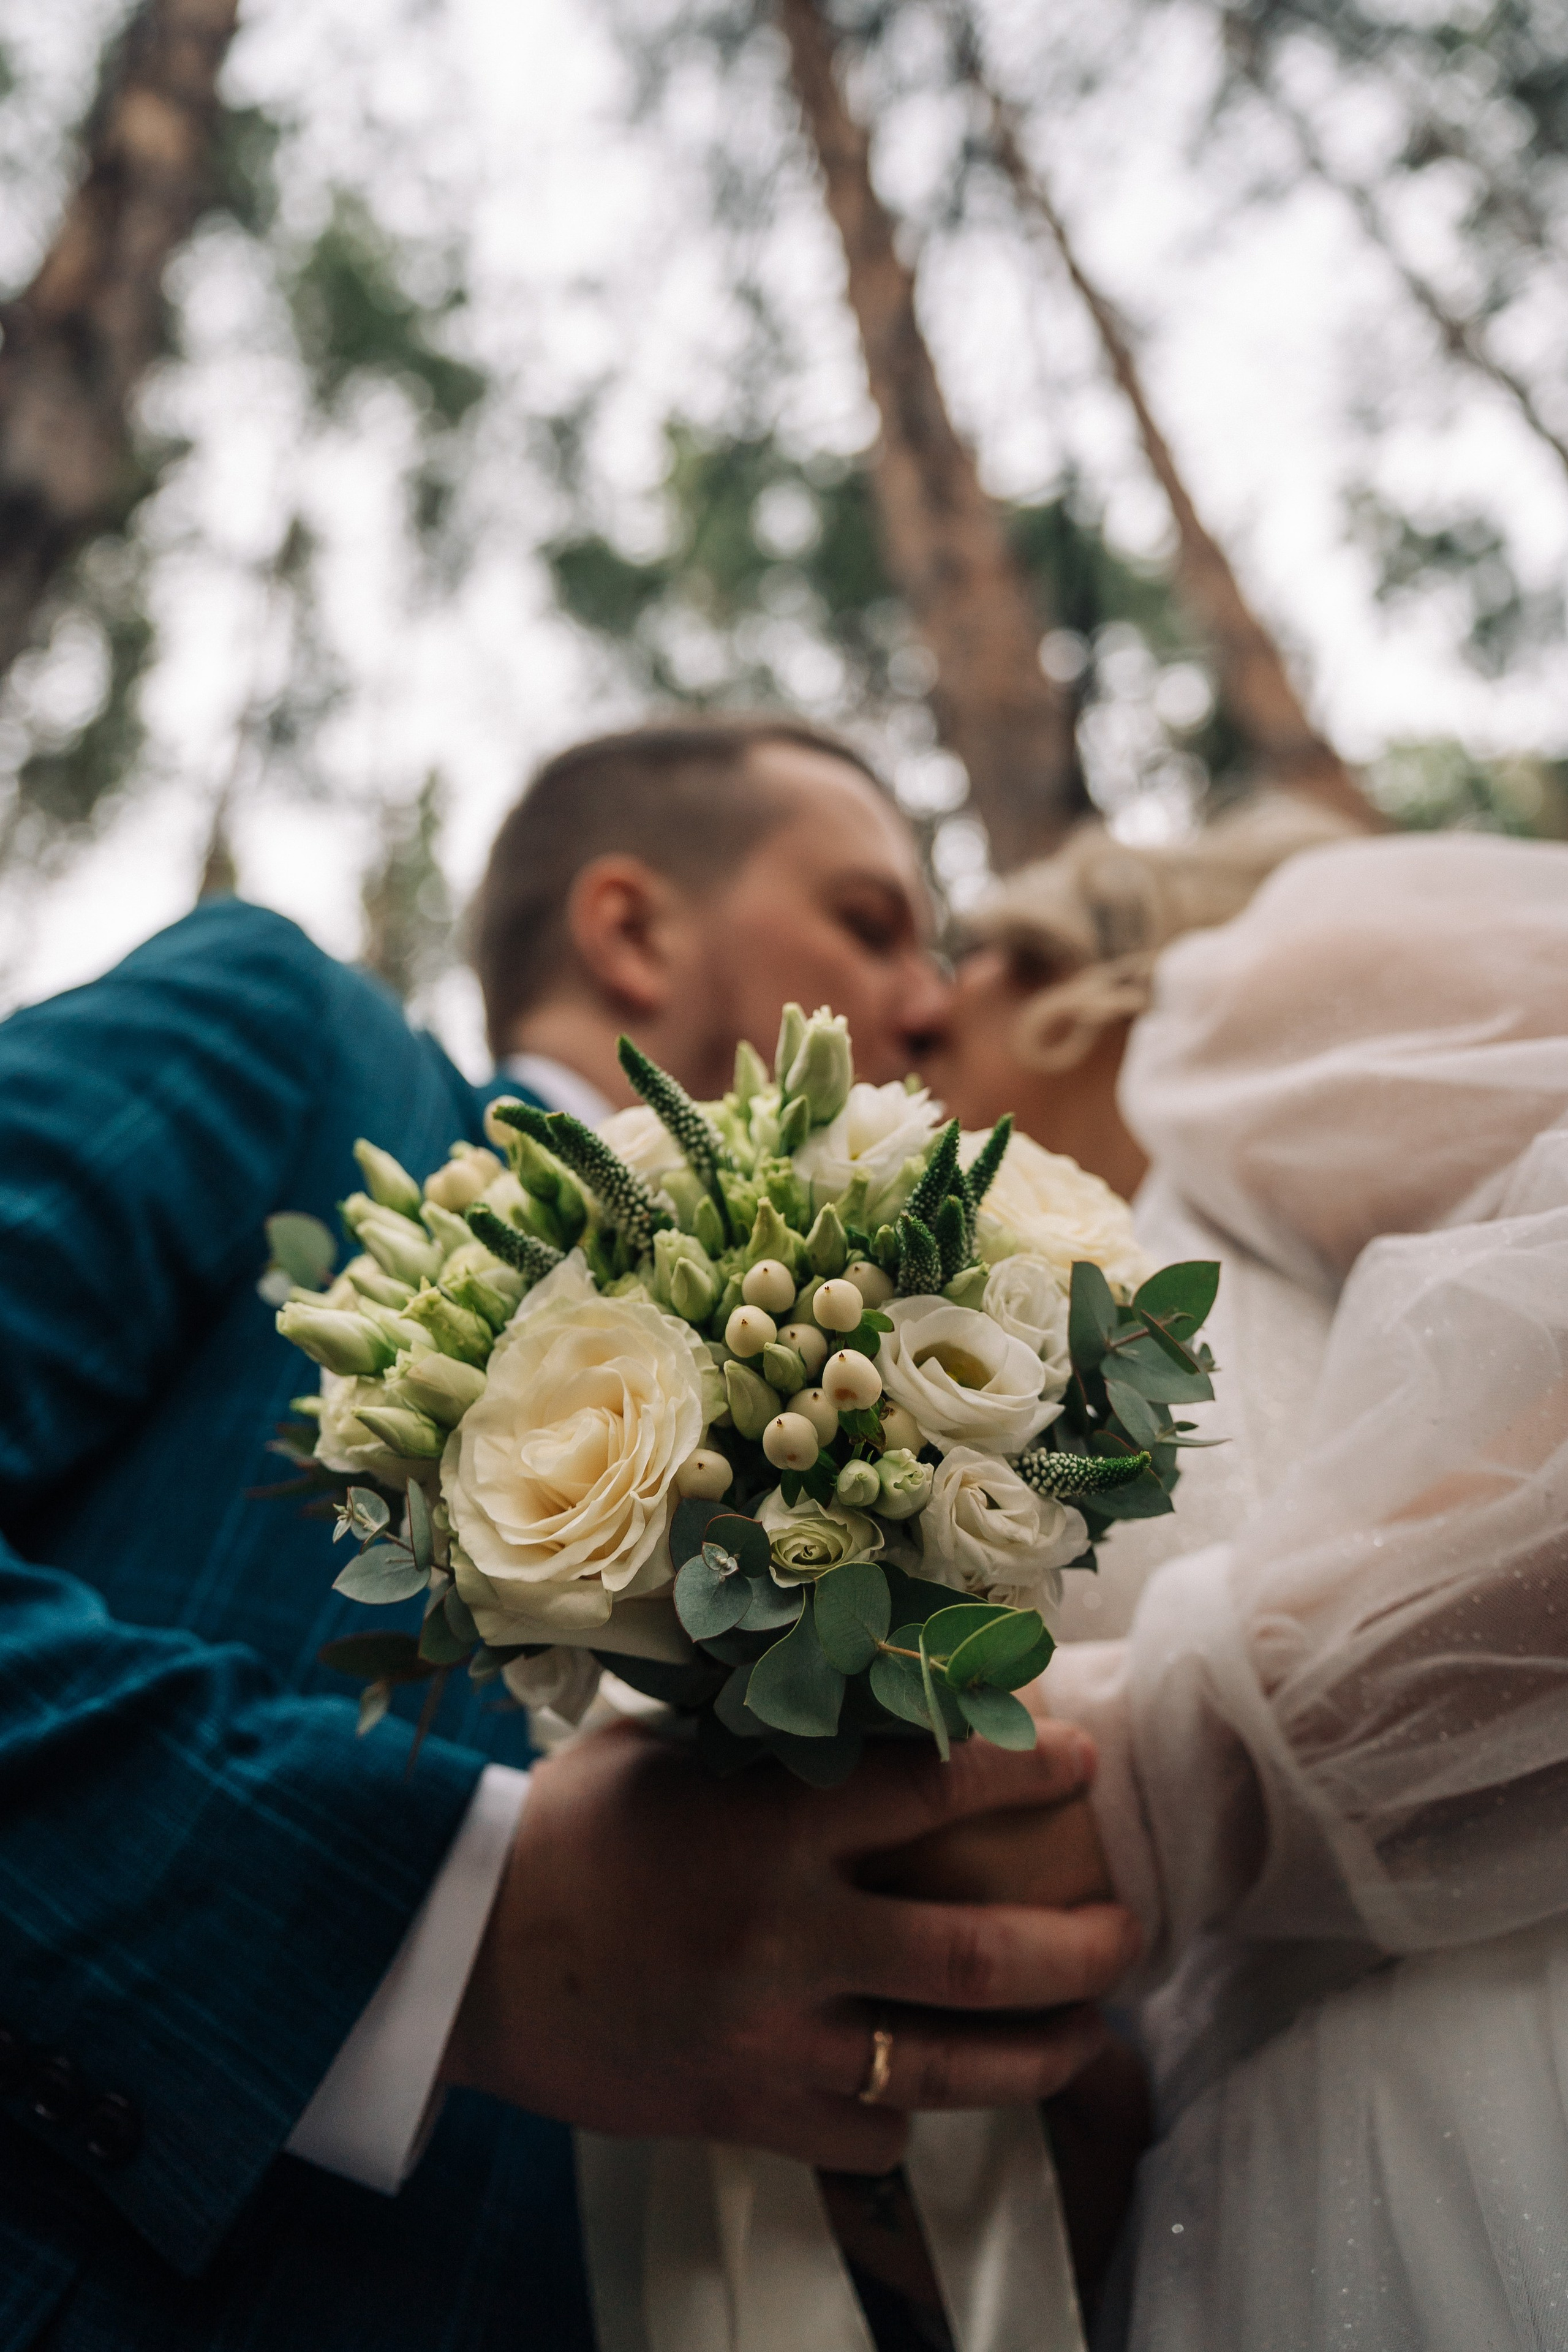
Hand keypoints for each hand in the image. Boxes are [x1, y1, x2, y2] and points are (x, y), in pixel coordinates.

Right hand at [441, 1718, 1140, 2172]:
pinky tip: (930, 2093)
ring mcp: (771, 2039)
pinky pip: (866, 2136)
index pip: (935, 1791)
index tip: (1082, 1757)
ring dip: (1042, 2052)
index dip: (1025, 1771)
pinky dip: (908, 2117)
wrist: (463, 1952)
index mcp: (770, 1827)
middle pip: (979, 1956)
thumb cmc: (566, 1831)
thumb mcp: (668, 1752)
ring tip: (1092, 2030)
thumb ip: (770, 1733)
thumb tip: (867, 1687)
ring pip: (948, 2068)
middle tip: (1132, 1925)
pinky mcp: (744, 2112)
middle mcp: (788, 1937)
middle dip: (1081, 1946)